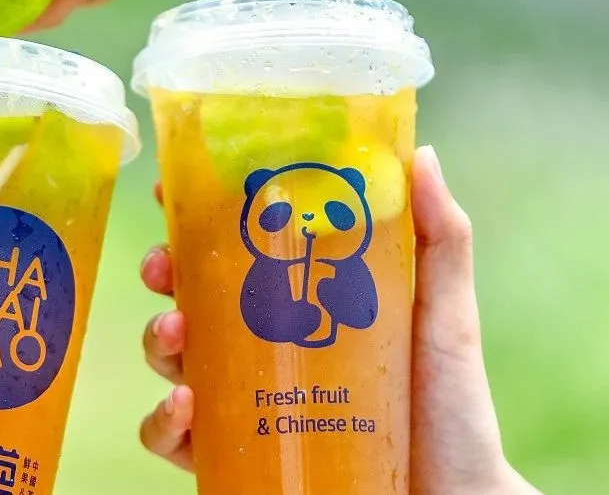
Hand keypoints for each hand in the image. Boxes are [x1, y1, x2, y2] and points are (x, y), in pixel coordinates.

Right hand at [138, 147, 541, 494]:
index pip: (237, 247)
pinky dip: (163, 421)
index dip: (196, 216)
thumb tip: (424, 153)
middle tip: (162, 264)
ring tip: (173, 331)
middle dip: (163, 272)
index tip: (172, 188)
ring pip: (174, 359)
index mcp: (301, 299)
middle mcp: (265, 345)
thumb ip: (440, 240)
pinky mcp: (238, 454)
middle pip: (190, 296)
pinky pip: (176, 438)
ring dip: (157, 339)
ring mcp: (247, 400)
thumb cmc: (450, 406)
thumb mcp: (443, 314)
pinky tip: (182, 407)